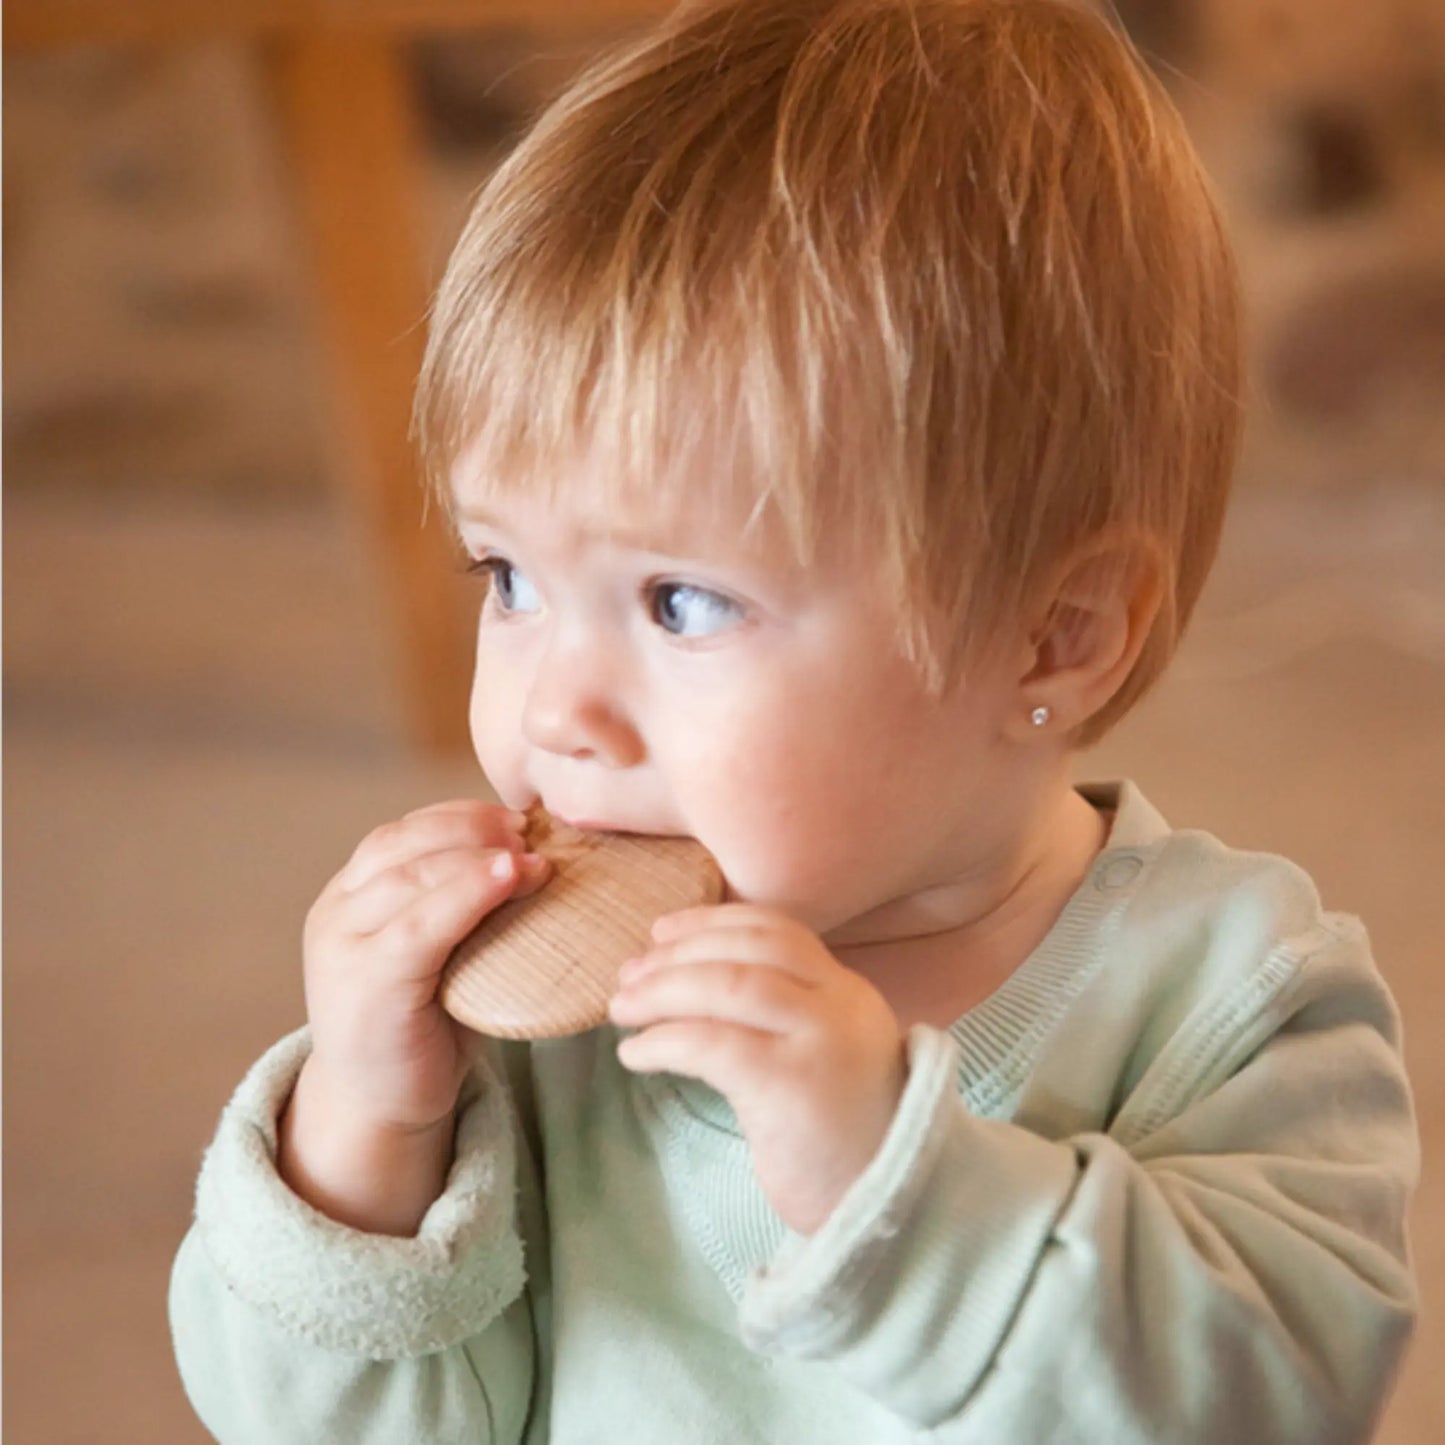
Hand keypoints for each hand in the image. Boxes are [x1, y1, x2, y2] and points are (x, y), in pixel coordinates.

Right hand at [300, 799, 550, 1132]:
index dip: (459, 817)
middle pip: (402, 847)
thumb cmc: (424, 1023)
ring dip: (475, 859)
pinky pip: (417, 929)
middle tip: (528, 831)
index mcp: (349, 895)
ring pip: (409, 881)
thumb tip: (537, 854)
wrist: (380, 1105)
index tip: (514, 815)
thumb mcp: (440, 950)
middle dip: (471, 830)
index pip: (401, 833)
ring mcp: (341, 950)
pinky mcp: (364, 988)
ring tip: (529, 859)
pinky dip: (466, 897)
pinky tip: (506, 881)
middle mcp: (336, 914)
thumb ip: (460, 904)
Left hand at [608, 903, 906, 1234]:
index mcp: (847, 992)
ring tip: (621, 1010)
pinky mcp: (792, 1087)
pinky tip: (634, 1055)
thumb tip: (686, 983)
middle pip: (747, 951)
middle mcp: (840, 1005)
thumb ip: (781, 1018)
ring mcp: (820, 1042)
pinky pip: (714, 1044)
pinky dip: (664, 1041)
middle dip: (677, 954)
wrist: (893, 1214)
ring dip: (662, 991)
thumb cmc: (841, 1141)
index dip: (712, 922)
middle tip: (628, 975)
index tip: (662, 931)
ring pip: (728, 986)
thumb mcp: (821, 1058)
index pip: (776, 930)